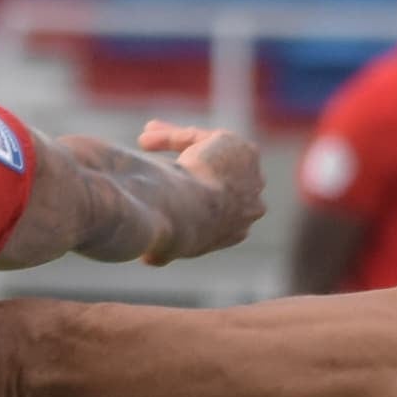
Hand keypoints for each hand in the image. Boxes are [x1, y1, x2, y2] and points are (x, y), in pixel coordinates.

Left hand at [132, 119, 265, 263]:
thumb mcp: (170, 248)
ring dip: (176, 144)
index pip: (222, 209)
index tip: (171, 190)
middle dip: (193, 167)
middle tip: (161, 162)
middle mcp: (252, 201)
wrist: (192, 209)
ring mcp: (250, 172)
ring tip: (144, 141)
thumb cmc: (177, 233)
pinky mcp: (238, 146)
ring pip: (210, 152)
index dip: (197, 197)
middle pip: (219, 176)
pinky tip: (144, 141)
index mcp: (238, 229)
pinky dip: (171, 137)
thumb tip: (149, 259)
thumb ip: (164, 252)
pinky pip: (199, 138)